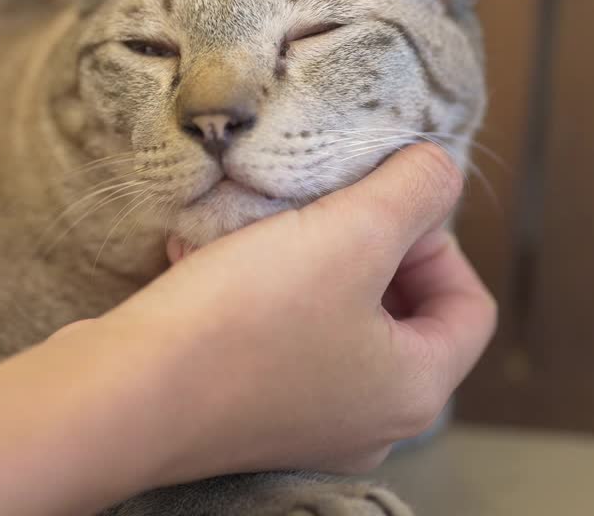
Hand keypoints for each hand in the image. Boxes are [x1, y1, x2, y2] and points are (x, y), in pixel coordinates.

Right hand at [83, 143, 495, 483]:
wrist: (125, 393)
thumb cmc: (246, 320)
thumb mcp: (351, 232)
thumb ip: (414, 190)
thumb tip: (439, 170)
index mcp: (414, 389)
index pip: (468, 304)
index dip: (436, 238)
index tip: (378, 204)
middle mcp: (368, 421)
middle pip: (400, 313)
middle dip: (362, 245)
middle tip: (321, 208)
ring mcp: (304, 423)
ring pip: (331, 319)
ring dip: (304, 261)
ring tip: (259, 226)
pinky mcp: (245, 414)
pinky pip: (275, 339)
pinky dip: (256, 293)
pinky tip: (209, 257)